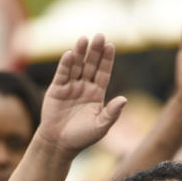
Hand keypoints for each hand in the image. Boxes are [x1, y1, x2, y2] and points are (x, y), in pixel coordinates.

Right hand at [35, 35, 126, 156]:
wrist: (59, 144)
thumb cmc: (82, 137)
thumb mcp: (101, 126)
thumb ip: (112, 113)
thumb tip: (125, 100)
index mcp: (97, 94)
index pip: (103, 72)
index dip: (107, 59)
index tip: (111, 45)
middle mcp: (84, 87)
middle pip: (91, 65)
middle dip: (95, 51)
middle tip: (99, 35)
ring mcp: (70, 87)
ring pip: (76, 66)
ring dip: (80, 53)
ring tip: (84, 39)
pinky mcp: (56, 89)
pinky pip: (62, 74)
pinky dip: (65, 64)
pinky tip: (69, 54)